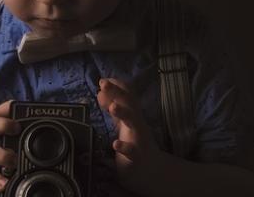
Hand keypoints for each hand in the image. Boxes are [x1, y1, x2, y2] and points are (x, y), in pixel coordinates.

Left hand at [97, 78, 177, 195]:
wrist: (153, 172)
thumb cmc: (135, 145)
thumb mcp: (124, 124)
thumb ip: (113, 108)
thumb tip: (100, 91)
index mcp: (133, 115)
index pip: (126, 95)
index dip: (116, 86)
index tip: (103, 80)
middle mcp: (137, 123)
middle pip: (129, 103)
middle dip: (117, 92)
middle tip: (103, 83)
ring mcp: (139, 139)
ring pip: (134, 123)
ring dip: (123, 113)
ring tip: (112, 107)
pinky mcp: (137, 157)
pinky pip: (132, 151)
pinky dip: (124, 147)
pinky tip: (115, 144)